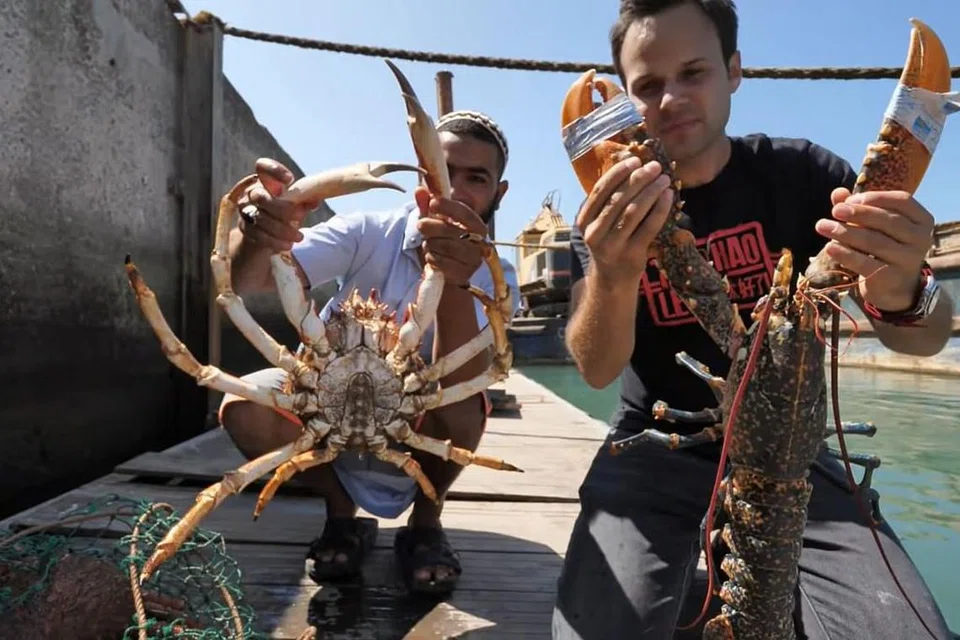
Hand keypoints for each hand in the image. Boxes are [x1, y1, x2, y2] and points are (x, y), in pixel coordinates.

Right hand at [238, 158, 319, 251]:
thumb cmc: (283, 212)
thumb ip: (304, 200)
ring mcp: (245, 211)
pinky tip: (288, 245)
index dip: (274, 170)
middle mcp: (251, 193)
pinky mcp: (245, 229)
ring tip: (299, 237)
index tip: (290, 180)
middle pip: (262, 197)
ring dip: (282, 229)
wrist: (265, 234)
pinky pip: (258, 235)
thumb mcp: (296, 204)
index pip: (262, 167)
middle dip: (283, 208)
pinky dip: (275, 242)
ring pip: (260, 219)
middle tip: (301, 216)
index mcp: (264, 181)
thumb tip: (315, 201)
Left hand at [414, 186, 486, 285]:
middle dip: (431, 226)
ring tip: (429, 244)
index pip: (465, 214)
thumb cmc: (444, 240)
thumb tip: (420, 190)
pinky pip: (439, 262)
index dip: (449, 207)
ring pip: (443, 247)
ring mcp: (473, 261)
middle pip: (451, 231)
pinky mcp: (463, 275)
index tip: (432, 202)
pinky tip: (433, 257)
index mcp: (477, 226)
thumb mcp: (435, 221)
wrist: (449, 271)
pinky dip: (431, 258)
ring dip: (430, 244)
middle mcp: (480, 243)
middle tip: (420, 225)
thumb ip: (427, 205)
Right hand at [575, 156, 673, 286]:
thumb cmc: (610, 242)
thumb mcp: (600, 223)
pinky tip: (668, 196)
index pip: (600, 190)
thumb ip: (610, 201)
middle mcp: (594, 233)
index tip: (634, 159)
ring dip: (651, 191)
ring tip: (664, 179)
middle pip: (618, 199)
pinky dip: (660, 209)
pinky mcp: (632, 255)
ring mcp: (613, 246)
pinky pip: (649, 227)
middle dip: (639, 179)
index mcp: (583, 220)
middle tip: (655, 166)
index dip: (618, 173)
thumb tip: (634, 168)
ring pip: (633, 211)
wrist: (612, 279)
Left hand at [816, 188, 933, 310]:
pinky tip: (830, 247)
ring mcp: (909, 259)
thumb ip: (857, 207)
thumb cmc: (884, 245)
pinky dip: (845, 254)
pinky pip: (866, 263)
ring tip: (822, 226)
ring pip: (874, 242)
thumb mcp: (875, 225)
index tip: (851, 199)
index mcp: (922, 219)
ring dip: (846, 233)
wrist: (894, 285)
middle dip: (858, 214)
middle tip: (835, 211)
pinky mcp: (892, 278)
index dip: (876, 198)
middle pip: (887, 221)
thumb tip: (837, 193)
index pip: (902, 201)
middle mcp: (920, 238)